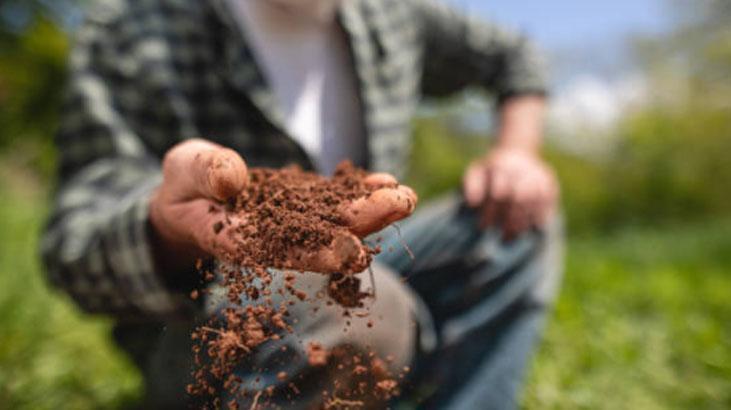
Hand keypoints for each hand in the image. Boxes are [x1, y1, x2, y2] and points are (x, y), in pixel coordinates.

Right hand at [149, 139, 416, 272]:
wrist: (194, 195)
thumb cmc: (182, 186)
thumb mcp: (182, 169)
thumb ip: (203, 172)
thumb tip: (233, 177)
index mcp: (239, 240)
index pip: (280, 252)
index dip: (316, 253)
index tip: (353, 252)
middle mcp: (275, 238)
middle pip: (321, 237)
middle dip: (362, 224)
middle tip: (401, 205)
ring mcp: (293, 223)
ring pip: (335, 221)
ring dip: (372, 210)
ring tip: (405, 195)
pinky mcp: (305, 207)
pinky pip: (335, 201)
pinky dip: (360, 192)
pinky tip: (388, 181)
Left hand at [462, 147, 557, 239]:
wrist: (517, 152)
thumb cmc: (491, 170)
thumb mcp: (476, 172)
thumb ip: (471, 185)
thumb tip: (472, 203)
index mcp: (500, 166)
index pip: (497, 194)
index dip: (490, 212)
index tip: (483, 227)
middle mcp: (521, 169)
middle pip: (519, 198)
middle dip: (511, 220)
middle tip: (503, 237)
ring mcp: (537, 174)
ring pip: (534, 200)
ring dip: (526, 220)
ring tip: (516, 235)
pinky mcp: (549, 181)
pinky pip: (548, 200)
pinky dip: (542, 215)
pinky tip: (534, 228)